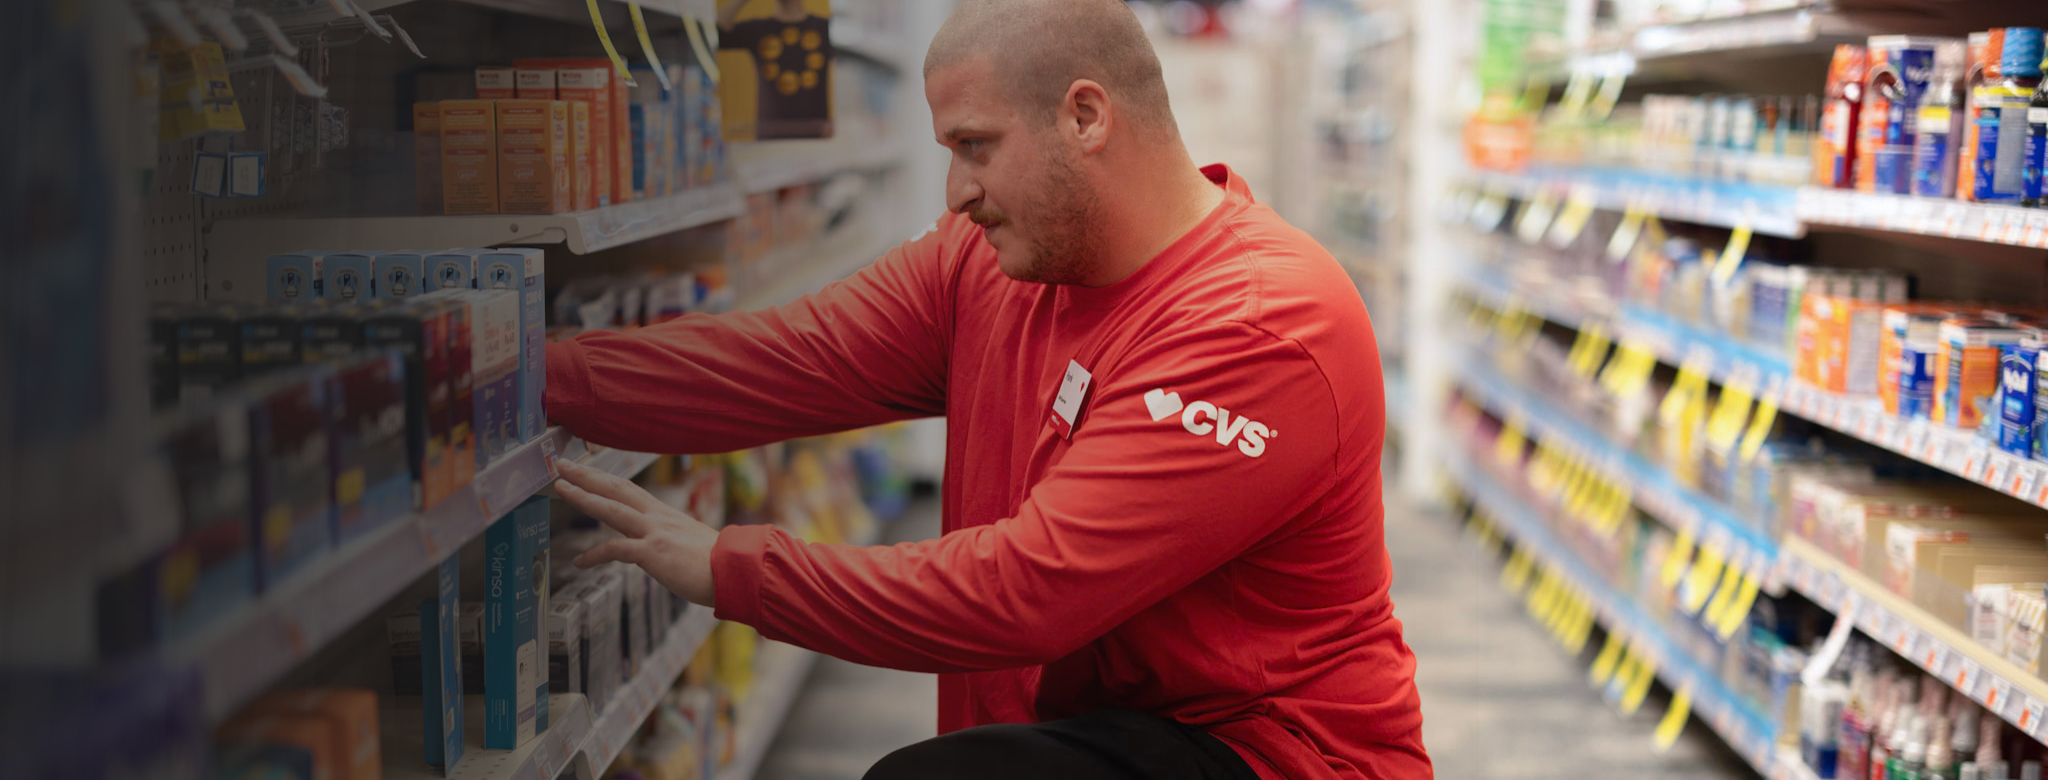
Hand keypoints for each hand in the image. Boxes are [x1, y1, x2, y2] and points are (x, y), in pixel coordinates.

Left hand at [554, 459, 720, 606]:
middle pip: (617, 488)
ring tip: (560, 488)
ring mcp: (655, 533)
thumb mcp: (689, 545)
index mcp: (665, 515)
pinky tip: (579, 562)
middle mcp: (658, 518)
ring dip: (584, 497)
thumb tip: (659, 550)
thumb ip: (669, 542)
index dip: (605, 479)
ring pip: (612, 509)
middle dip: (587, 475)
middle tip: (562, 464)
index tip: (585, 471)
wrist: (736, 572)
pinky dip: (594, 555)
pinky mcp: (654, 552)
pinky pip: (616, 549)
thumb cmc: (719, 565)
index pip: (629, 490)